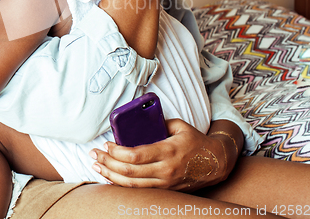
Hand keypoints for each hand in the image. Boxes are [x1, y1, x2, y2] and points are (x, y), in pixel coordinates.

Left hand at [90, 119, 230, 190]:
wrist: (215, 163)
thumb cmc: (195, 141)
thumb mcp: (179, 126)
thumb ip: (159, 122)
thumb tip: (139, 119)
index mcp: (168, 151)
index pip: (136, 155)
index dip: (117, 151)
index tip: (106, 143)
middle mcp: (165, 170)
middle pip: (129, 171)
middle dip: (107, 162)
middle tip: (94, 153)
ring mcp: (164, 183)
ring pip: (131, 184)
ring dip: (110, 175)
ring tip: (96, 165)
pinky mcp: (164, 190)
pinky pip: (138, 190)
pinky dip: (121, 184)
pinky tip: (110, 177)